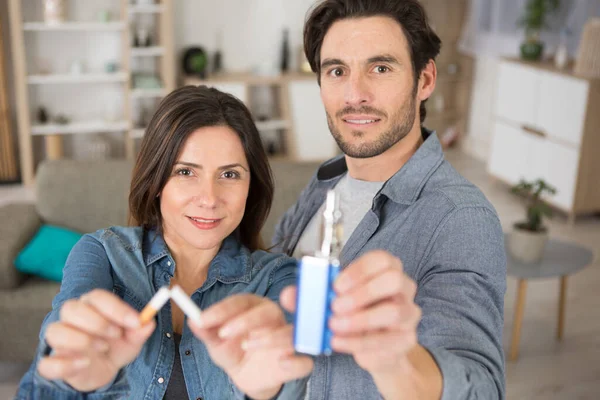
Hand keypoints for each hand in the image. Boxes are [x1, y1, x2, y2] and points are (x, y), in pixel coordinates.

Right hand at [37, 289, 155, 391]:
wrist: (103, 371)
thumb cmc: (115, 347)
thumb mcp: (132, 340)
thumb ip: (139, 331)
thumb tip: (149, 323)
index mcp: (91, 307)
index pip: (96, 296)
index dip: (116, 308)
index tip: (136, 321)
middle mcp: (72, 319)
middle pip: (71, 308)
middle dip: (96, 321)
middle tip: (116, 334)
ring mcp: (60, 341)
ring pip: (54, 331)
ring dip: (81, 339)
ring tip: (102, 348)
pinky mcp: (54, 363)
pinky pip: (46, 363)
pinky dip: (64, 364)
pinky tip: (84, 363)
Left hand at [188, 294, 312, 399]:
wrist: (248, 377)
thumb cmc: (234, 351)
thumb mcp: (217, 343)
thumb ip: (207, 332)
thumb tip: (193, 320)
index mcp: (253, 307)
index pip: (241, 302)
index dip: (222, 310)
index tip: (203, 320)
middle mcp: (273, 318)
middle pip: (267, 311)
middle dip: (246, 320)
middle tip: (225, 333)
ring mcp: (287, 339)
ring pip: (289, 332)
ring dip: (270, 337)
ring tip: (248, 345)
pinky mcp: (296, 362)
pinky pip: (304, 361)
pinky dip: (296, 361)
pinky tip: (282, 362)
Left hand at [280, 250, 420, 374]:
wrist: (374, 349)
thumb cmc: (353, 315)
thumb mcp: (330, 302)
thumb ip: (309, 296)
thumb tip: (289, 294)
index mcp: (385, 270)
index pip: (382, 259)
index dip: (359, 270)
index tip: (336, 284)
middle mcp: (403, 288)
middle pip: (394, 279)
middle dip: (362, 292)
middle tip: (335, 306)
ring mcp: (409, 314)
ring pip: (394, 311)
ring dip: (360, 319)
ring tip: (334, 326)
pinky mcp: (407, 340)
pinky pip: (387, 340)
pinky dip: (359, 342)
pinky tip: (339, 342)